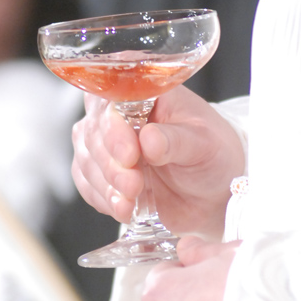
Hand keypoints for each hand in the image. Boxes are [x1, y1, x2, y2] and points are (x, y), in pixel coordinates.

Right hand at [71, 85, 244, 237]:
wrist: (213, 190)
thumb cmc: (212, 153)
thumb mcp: (204, 143)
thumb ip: (177, 140)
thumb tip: (149, 139)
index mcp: (145, 93)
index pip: (113, 98)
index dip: (114, 127)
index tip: (129, 154)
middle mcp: (119, 114)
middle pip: (94, 131)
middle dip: (111, 163)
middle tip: (133, 185)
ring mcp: (106, 142)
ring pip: (87, 159)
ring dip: (106, 184)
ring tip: (131, 201)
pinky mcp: (101, 172)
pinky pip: (87, 184)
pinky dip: (102, 198)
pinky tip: (123, 207)